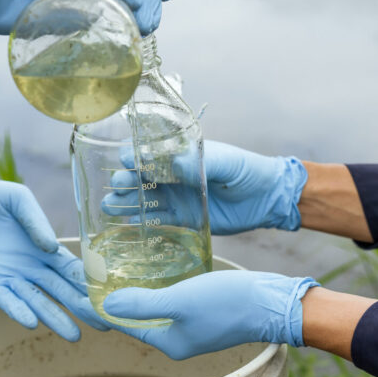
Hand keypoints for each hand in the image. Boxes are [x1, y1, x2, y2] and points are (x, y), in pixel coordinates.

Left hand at [0, 171, 107, 340]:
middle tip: (105, 326)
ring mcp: (10, 276)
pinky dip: (17, 309)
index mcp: (44, 248)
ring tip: (74, 336)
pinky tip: (31, 322)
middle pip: (62, 291)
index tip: (110, 297)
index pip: (72, 269)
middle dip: (82, 308)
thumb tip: (51, 247)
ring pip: (38, 302)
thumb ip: (35, 220)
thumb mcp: (17, 199)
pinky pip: (5, 299)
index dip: (90, 282)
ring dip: (54, 318)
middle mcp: (32, 267)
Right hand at [102, 141, 307, 233]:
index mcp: (181, 156)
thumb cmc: (247, 171)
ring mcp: (175, 198)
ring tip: (110, 205)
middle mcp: (173, 176)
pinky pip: (156, 222)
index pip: (150, 152)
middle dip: (124, 180)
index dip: (135, 154)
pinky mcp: (181, 220)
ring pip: (142, 200)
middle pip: (140, 177)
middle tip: (117, 185)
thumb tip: (174, 162)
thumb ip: (202, 162)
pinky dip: (140, 223)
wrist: (267, 199)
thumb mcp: (227, 161)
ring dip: (125, 202)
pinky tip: (126, 224)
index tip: (126, 158)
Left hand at [102, 270, 318, 359]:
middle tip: (93, 274)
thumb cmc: (227, 303)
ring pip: (154, 307)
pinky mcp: (204, 311)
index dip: (101, 306)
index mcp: (168, 341)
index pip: (124, 323)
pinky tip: (151, 269)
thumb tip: (105, 307)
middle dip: (115, 298)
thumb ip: (142, 304)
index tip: (79, 288)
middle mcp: (177, 338)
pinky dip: (157, 287)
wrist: (272, 302)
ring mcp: (192, 326)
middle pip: (137, 316)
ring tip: (114, 269)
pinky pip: (171, 300)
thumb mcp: (178, 301)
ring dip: (135, 291)